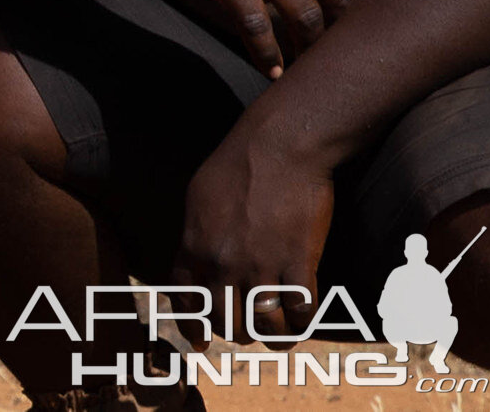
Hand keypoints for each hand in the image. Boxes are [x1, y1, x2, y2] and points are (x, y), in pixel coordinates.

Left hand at [176, 127, 336, 336]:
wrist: (278, 148)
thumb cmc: (236, 164)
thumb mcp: (197, 197)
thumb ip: (194, 234)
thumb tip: (193, 260)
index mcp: (194, 246)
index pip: (186, 300)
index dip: (193, 326)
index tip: (200, 343)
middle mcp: (223, 263)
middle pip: (226, 321)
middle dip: (238, 332)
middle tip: (250, 329)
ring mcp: (261, 265)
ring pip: (264, 325)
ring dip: (273, 336)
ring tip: (280, 335)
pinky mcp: (298, 263)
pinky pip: (300, 310)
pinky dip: (302, 322)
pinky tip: (303, 319)